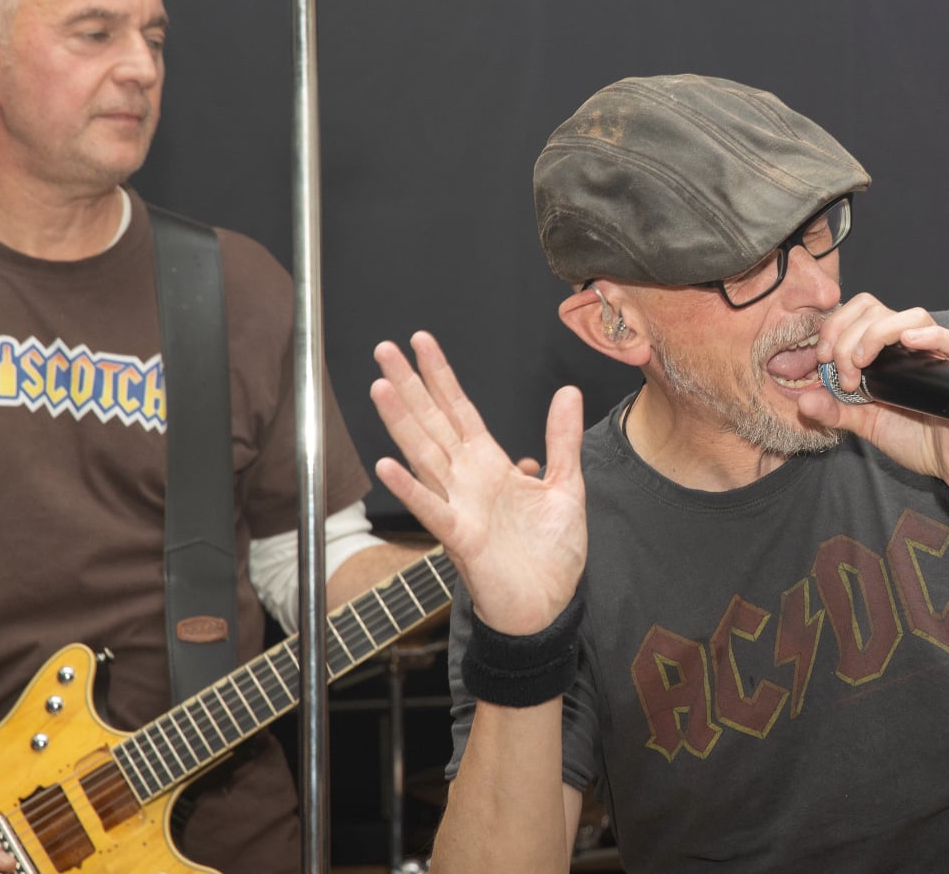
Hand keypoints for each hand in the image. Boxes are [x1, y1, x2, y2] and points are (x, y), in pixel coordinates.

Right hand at [371, 332, 586, 635]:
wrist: (549, 606)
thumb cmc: (551, 554)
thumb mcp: (567, 486)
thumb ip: (563, 439)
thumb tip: (567, 391)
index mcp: (491, 465)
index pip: (460, 409)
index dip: (441, 375)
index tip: (421, 342)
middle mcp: (468, 481)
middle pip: (433, 423)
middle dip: (410, 386)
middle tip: (384, 349)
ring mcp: (460, 507)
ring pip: (424, 457)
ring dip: (401, 423)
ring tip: (380, 388)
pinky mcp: (461, 539)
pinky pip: (433, 510)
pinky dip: (410, 489)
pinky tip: (387, 465)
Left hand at [799, 292, 948, 490]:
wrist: (945, 464)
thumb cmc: (910, 437)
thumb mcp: (863, 423)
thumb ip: (833, 411)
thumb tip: (803, 400)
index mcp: (885, 351)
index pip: (860, 312)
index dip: (835, 326)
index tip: (822, 358)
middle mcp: (910, 346)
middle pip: (878, 311)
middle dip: (848, 338)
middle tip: (844, 374)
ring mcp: (936, 355)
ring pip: (913, 316)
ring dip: (878, 333)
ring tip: (862, 362)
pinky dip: (931, 336)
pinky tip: (909, 342)